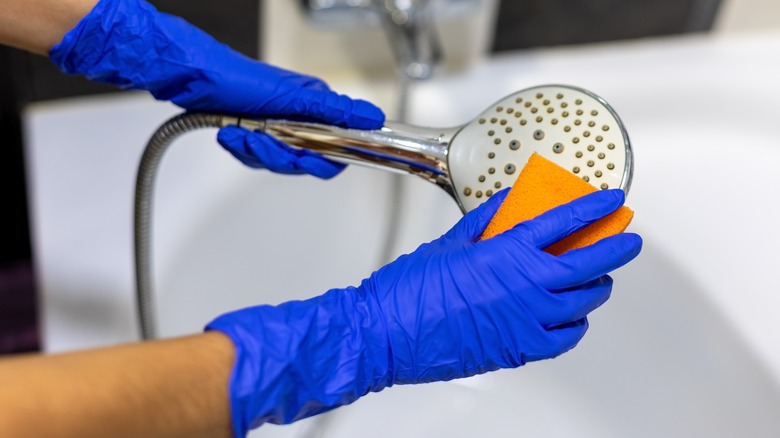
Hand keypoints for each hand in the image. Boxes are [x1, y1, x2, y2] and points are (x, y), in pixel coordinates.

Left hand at [49, 0, 383, 177]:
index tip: (306, 158)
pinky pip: (257, 159)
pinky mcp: (256, 135)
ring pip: (280, 163)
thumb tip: (373, 118)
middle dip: (281, 155)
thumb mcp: (292, 97)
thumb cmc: (238, 79)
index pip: (339, 147)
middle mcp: (301, 118)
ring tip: (240, 132)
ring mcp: (278, 128)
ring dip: (257, 152)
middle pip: (306, 160)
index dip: (324, 158)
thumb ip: (335, 111)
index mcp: (317, 106)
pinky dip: (242, 150)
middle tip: (261, 138)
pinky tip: (231, 134)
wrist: (192, 77)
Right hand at [206, 189, 641, 435]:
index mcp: (507, 252)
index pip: (565, 222)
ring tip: (598, 276)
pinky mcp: (521, 350)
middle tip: (627, 238)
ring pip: (584, 301)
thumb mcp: (448, 244)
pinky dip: (577, 323)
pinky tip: (573, 315)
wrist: (388, 334)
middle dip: (617, 246)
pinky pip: (567, 337)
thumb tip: (506, 204)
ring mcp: (528, 320)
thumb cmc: (410, 291)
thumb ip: (484, 221)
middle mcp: (527, 286)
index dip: (594, 208)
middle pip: (590, 262)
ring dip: (597, 285)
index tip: (611, 201)